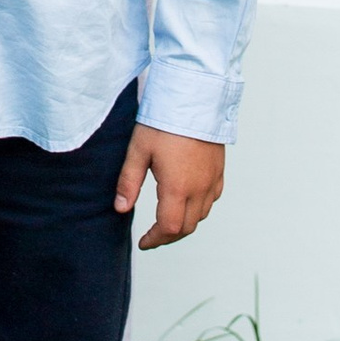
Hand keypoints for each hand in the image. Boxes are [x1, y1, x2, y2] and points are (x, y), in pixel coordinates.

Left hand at [116, 124, 224, 250]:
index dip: (155, 240)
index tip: (143, 242)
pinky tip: (189, 200)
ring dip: (185, 223)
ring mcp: (212, 179)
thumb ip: (128, 182)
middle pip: (187, 227)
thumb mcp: (139, 150)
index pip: (169, 228)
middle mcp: (199, 188)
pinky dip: (200, 207)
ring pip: (201, 215)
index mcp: (177, 188)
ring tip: (168, 220)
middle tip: (153, 236)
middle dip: (168, 236)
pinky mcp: (219, 169)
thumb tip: (120, 208)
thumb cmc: (164, 122)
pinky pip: (213, 198)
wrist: (195, 97)